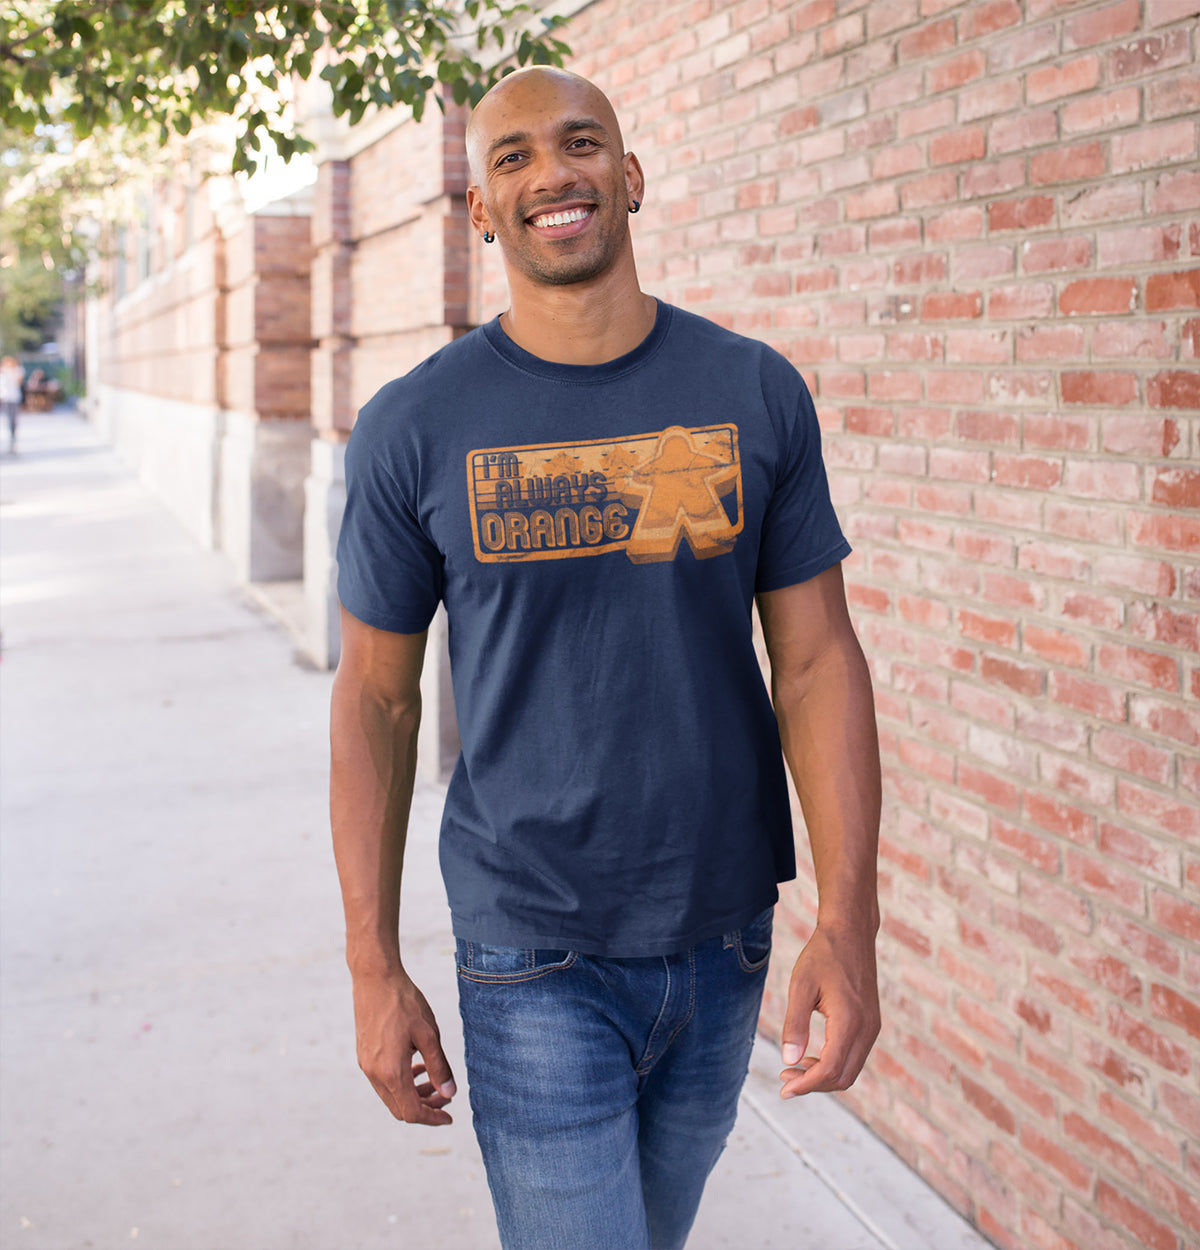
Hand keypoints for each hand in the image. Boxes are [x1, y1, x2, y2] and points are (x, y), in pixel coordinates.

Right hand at [352, 969, 456, 1124]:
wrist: (374, 979)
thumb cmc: (403, 1002)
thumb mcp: (428, 1034)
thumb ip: (439, 1067)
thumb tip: (449, 1093)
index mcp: (391, 1072)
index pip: (412, 1111)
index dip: (432, 1119)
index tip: (450, 1117)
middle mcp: (374, 1074)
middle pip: (400, 1108)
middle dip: (425, 1108)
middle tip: (446, 1097)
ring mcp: (366, 1065)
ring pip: (391, 1096)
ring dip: (413, 1095)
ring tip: (434, 1081)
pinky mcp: (364, 1055)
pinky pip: (383, 1081)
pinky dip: (402, 1082)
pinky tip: (417, 1066)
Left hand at [778, 921, 879, 1098]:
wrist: (850, 932)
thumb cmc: (822, 955)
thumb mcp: (801, 986)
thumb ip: (795, 1024)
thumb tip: (789, 1060)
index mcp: (849, 1021)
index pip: (830, 1070)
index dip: (806, 1085)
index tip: (783, 1089)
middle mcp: (867, 1029)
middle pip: (843, 1078)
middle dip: (813, 1085)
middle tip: (784, 1078)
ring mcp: (872, 1027)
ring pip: (851, 1070)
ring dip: (824, 1076)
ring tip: (794, 1068)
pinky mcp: (872, 1023)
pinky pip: (855, 1056)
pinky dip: (835, 1064)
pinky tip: (812, 1056)